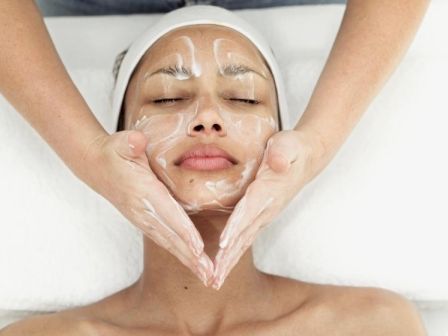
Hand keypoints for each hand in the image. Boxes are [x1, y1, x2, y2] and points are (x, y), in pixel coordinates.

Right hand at [81, 130, 213, 285]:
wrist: (95, 166)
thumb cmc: (114, 153)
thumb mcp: (121, 143)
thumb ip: (130, 143)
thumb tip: (137, 142)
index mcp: (143, 191)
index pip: (167, 213)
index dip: (183, 230)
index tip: (198, 247)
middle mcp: (143, 210)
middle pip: (170, 236)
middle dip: (190, 256)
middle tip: (209, 274)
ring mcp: (142, 218)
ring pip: (168, 242)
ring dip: (187, 259)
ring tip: (205, 275)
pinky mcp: (143, 220)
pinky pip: (164, 239)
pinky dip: (178, 252)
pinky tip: (191, 261)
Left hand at [211, 129, 324, 289]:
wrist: (307, 157)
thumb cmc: (292, 148)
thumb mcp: (287, 144)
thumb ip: (281, 153)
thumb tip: (278, 162)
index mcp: (268, 191)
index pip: (249, 211)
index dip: (236, 227)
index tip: (224, 246)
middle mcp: (267, 208)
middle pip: (244, 235)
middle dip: (228, 258)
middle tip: (214, 279)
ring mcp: (265, 214)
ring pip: (244, 241)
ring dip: (229, 262)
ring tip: (215, 281)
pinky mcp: (262, 215)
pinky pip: (245, 236)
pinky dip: (234, 252)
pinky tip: (224, 264)